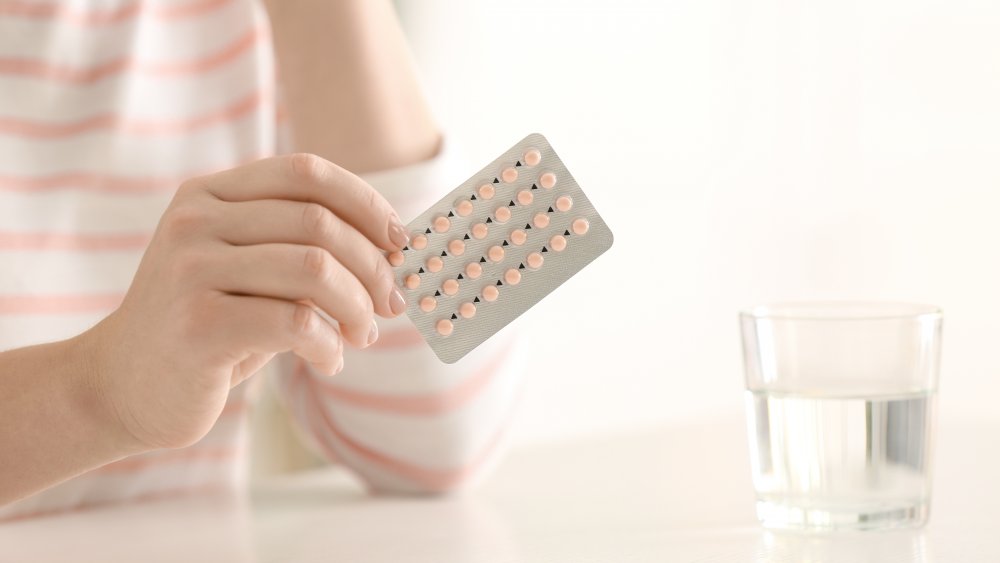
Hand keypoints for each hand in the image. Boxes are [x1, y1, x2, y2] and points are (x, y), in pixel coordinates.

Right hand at [86, 154, 408, 449]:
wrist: (121, 386)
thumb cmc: (205, 325)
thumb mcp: (243, 267)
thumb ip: (296, 245)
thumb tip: (391, 249)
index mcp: (208, 194)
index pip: (306, 172)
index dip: (366, 203)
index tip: (400, 242)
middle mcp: (194, 221)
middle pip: (319, 222)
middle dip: (372, 266)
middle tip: (391, 303)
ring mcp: (190, 270)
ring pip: (314, 270)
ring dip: (356, 308)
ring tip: (362, 334)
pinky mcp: (198, 326)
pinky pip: (295, 322)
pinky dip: (330, 344)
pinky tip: (330, 360)